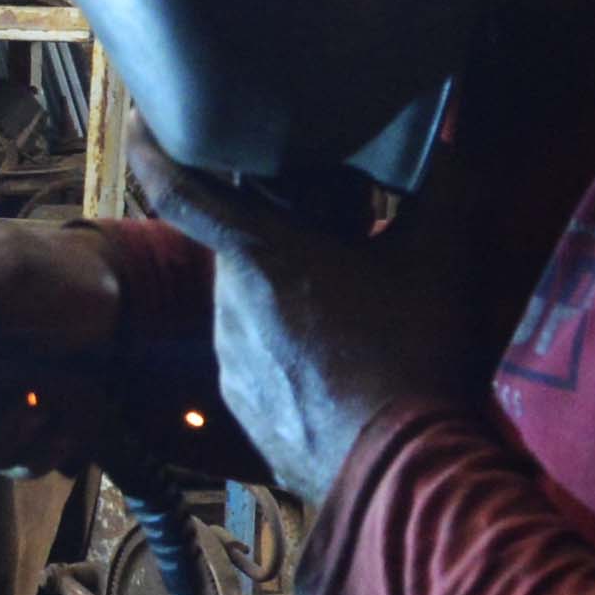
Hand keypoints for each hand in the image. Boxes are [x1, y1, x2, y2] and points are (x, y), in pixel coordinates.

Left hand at [131, 125, 503, 501]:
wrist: (399, 474)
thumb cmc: (412, 356)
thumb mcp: (439, 261)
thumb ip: (444, 189)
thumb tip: (454, 139)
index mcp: (259, 259)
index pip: (177, 191)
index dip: (152, 150)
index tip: (140, 120)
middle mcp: (228, 308)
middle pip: (234, 252)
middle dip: (269, 238)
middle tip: (322, 233)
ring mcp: (231, 365)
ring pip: (245, 308)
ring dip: (281, 298)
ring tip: (342, 307)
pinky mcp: (243, 411)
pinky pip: (256, 362)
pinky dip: (285, 351)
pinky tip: (336, 363)